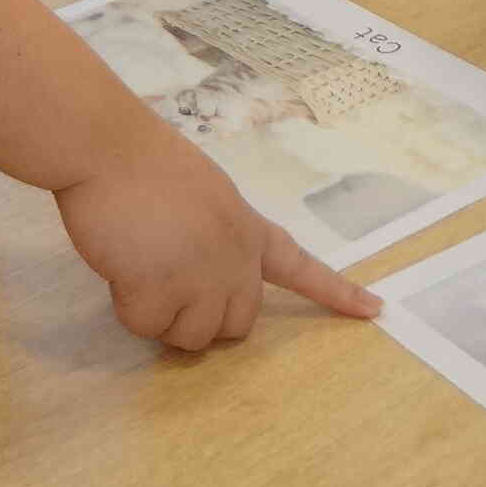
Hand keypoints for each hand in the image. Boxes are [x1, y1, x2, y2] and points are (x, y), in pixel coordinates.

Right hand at [52, 139, 379, 348]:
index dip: (336, 292)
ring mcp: (203, 277)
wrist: (109, 148)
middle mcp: (236, 258)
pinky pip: (147, 327)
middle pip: (235, 325)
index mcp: (247, 228)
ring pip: (191, 338)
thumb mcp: (203, 197)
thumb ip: (214, 239)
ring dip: (160, 314)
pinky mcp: (163, 291)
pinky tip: (121, 264)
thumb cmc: (144, 164)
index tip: (375, 310)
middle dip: (197, 316)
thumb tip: (195, 277)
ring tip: (138, 261)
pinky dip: (128, 306)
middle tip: (161, 272)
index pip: (300, 265)